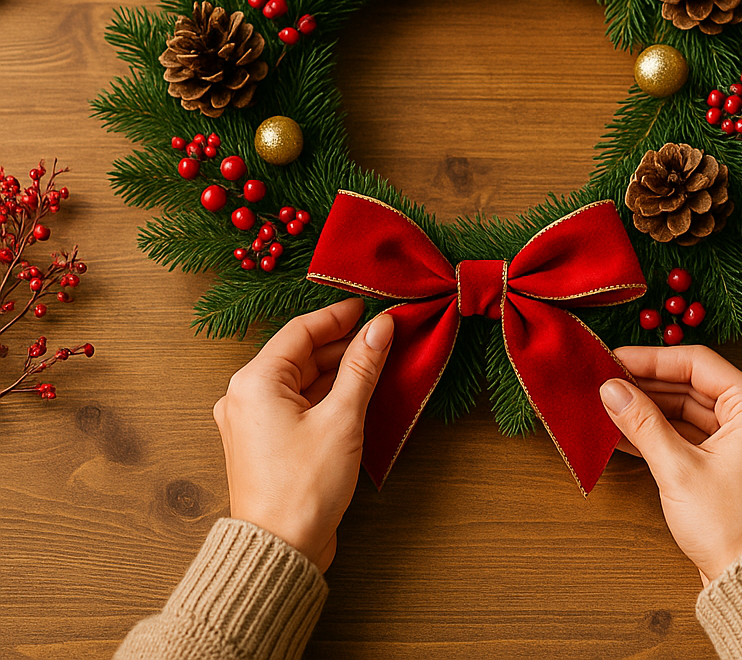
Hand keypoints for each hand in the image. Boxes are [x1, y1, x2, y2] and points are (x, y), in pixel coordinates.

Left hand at [213, 299, 392, 571]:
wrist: (279, 551)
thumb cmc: (303, 488)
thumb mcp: (341, 418)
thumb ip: (362, 367)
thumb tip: (380, 328)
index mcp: (254, 381)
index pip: (300, 330)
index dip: (338, 316)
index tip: (368, 307)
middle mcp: (244, 395)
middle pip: (299, 354)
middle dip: (341, 344)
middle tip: (380, 335)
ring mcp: (250, 420)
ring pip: (299, 379)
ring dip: (335, 370)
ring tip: (374, 361)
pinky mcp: (263, 441)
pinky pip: (295, 402)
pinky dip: (324, 394)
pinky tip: (354, 392)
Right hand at [600, 345, 741, 583]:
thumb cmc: (731, 529)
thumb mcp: (678, 469)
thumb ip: (642, 422)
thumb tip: (612, 390)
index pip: (698, 364)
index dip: (652, 359)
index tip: (617, 359)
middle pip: (694, 386)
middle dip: (649, 386)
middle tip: (608, 381)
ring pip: (692, 410)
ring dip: (652, 410)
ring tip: (611, 405)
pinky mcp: (736, 462)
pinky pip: (696, 435)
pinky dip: (665, 433)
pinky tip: (627, 432)